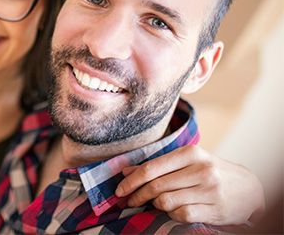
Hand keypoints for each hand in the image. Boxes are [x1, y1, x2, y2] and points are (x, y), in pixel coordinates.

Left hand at [115, 145, 264, 224]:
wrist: (249, 189)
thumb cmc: (210, 172)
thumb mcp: (186, 162)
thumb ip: (157, 166)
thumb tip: (126, 172)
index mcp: (191, 153)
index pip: (152, 168)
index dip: (131, 181)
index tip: (119, 190)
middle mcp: (200, 170)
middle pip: (156, 186)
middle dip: (137, 195)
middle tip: (130, 201)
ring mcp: (208, 190)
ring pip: (166, 201)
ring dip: (155, 205)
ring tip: (154, 203)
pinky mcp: (214, 209)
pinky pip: (180, 215)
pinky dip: (171, 215)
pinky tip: (173, 210)